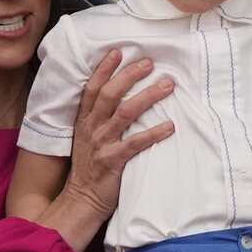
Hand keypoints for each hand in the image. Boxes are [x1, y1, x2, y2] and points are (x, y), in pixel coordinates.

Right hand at [62, 49, 174, 221]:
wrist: (80, 200)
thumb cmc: (89, 168)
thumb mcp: (87, 139)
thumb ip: (99, 119)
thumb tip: (120, 97)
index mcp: (84, 121)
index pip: (92, 88)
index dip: (104, 69)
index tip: (118, 51)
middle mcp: (92, 129)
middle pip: (109, 94)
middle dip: (129, 75)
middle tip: (149, 63)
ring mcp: (102, 144)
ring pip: (125, 113)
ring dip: (148, 96)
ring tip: (167, 86)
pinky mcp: (113, 161)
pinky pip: (136, 143)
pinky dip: (154, 133)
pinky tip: (171, 126)